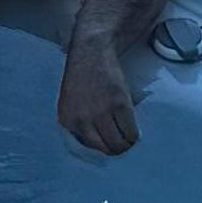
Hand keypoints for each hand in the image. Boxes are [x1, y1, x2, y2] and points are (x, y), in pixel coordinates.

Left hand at [57, 37, 139, 156]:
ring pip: (119, 143)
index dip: (99, 151)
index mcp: (67, 120)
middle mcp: (82, 119)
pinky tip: (133, 131)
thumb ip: (79, 124)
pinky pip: (130, 131)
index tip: (107, 149)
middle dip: (115, 151)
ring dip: (126, 145)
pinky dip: (134, 135)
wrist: (91, 51)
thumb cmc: (81, 78)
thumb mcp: (70, 103)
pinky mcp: (119, 103)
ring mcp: (101, 111)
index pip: (86, 149)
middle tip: (121, 146)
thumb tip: (98, 147)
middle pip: (105, 149)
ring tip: (128, 141)